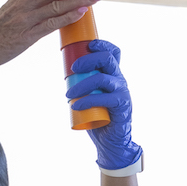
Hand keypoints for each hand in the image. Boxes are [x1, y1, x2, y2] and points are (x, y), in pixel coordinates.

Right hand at [0, 0, 104, 74]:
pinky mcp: (26, 36)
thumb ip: (28, 8)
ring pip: (57, 3)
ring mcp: (25, 19)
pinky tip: (80, 13)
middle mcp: (24, 4)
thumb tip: (48, 7)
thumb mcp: (10, 15)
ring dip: (80, 0)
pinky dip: (68, 16)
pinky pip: (51, 23)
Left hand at [66, 39, 142, 172]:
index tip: (88, 45)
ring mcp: (122, 92)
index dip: (102, 44)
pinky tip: (75, 105)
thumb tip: (64, 75)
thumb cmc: (97, 117)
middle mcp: (119, 80)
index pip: (113, 53)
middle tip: (72, 68)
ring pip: (104, 79)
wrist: (110, 141)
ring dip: (83, 84)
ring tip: (68, 94)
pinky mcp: (122, 106)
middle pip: (108, 59)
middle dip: (89, 59)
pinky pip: (106, 98)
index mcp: (112, 74)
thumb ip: (81, 85)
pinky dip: (88, 101)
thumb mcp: (88, 96)